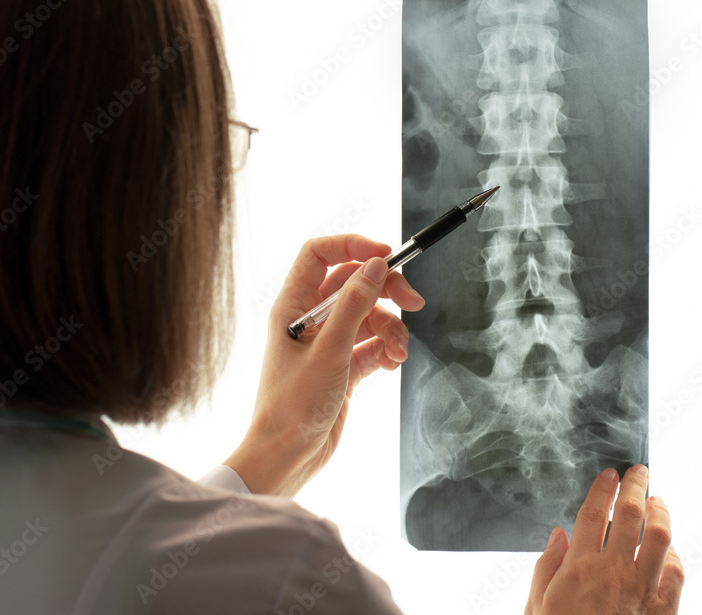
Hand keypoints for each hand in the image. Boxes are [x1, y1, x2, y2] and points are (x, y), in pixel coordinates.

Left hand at [224, 234, 424, 495]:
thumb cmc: (292, 406)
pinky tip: (393, 364)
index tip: (386, 255)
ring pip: (370, 315)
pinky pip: (373, 343)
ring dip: (392, 329)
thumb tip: (375, 266)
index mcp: (293, 305)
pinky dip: (387, 350)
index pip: (320, 254)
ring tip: (398, 353)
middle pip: (354, 282)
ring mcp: (328, 342)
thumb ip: (354, 305)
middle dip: (387, 290)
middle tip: (414, 302)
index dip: (352, 246)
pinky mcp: (343, 366)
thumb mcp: (329, 351)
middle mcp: (310, 319)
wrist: (287, 455)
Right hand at [525, 465, 684, 614]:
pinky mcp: (663, 611)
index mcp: (579, 568)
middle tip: (639, 472)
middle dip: (636, 486)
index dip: (604, 487)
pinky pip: (677, 573)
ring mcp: (642, 591)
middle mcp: (613, 573)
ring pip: (661, 537)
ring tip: (657, 501)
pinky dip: (675, 554)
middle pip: (631, 514)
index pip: (594, 512)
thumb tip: (559, 535)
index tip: (609, 474)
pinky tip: (668, 549)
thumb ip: (547, 567)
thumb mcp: (537, 606)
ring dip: (661, 512)